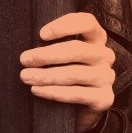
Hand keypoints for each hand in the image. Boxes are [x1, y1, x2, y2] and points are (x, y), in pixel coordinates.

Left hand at [19, 12, 115, 132]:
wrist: (78, 110)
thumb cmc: (65, 75)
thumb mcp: (62, 56)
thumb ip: (53, 44)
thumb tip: (28, 40)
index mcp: (97, 39)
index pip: (87, 22)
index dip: (65, 25)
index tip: (42, 34)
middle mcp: (105, 55)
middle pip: (78, 49)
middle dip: (48, 54)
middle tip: (25, 59)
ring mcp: (107, 77)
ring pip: (75, 73)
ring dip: (47, 75)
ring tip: (26, 76)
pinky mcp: (105, 98)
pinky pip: (77, 94)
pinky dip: (55, 92)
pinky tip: (37, 90)